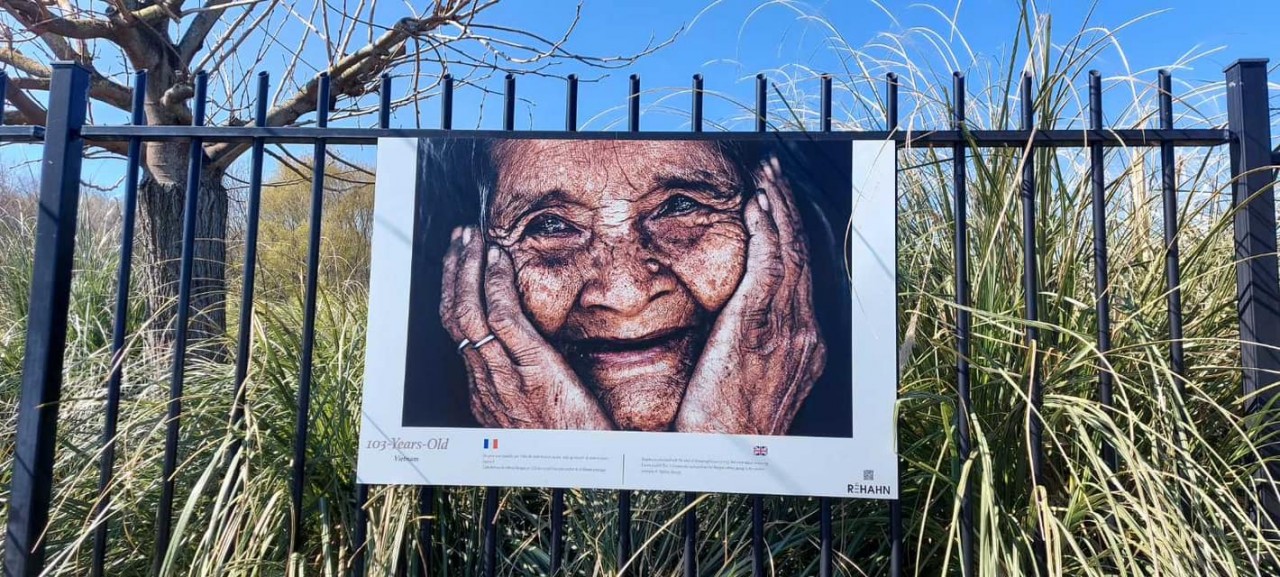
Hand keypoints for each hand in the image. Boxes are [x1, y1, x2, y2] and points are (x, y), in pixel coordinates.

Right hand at [440, 226, 613, 429]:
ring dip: (467, 268)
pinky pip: (504, 319)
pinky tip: (497, 259)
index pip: (458, 336)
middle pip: (454, 318)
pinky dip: (495, 284)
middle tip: (458, 239)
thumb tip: (530, 363)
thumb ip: (524, 388)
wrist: (592, 468)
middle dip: (452, 273)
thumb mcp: (536, 416)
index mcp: (485, 395)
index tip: (459, 266)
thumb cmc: (572, 443)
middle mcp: (486, 384)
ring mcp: (505, 377)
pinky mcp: (533, 369)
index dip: (453, 295)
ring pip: (470, 314)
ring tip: (471, 237)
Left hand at [674, 157, 826, 434]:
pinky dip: (766, 228)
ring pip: (789, 251)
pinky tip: (755, 204)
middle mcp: (804, 333)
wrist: (725, 455)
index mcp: (805, 348)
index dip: (791, 235)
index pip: (802, 276)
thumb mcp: (748, 385)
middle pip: (802, 255)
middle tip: (773, 175)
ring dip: (777, 208)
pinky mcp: (759, 323)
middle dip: (787, 210)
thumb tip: (733, 333)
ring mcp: (786, 327)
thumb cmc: (725, 429)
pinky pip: (770, 262)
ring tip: (765, 176)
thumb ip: (749, 352)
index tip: (775, 207)